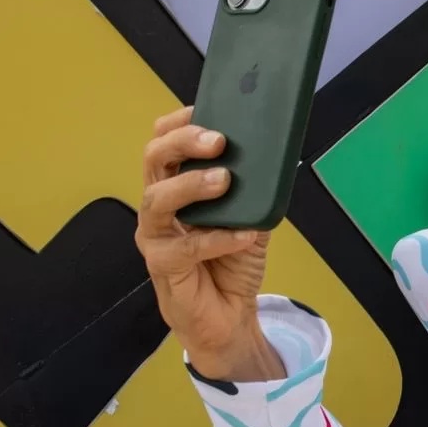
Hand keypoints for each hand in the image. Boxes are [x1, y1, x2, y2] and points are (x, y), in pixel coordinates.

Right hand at [134, 106, 283, 380]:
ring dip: (192, 185)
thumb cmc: (231, 264)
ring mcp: (156, 236)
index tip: (204, 109)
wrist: (228, 317)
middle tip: (218, 140)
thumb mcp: (250, 221)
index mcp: (175, 188)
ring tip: (225, 179)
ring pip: (157, 199)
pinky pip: (186, 248)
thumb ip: (254, 195)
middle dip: (183, 143)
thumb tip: (273, 162)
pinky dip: (218, 238)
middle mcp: (159, 207)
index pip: (162, 144)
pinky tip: (244, 233)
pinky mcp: (163, 267)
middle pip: (154, 160)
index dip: (178, 124)